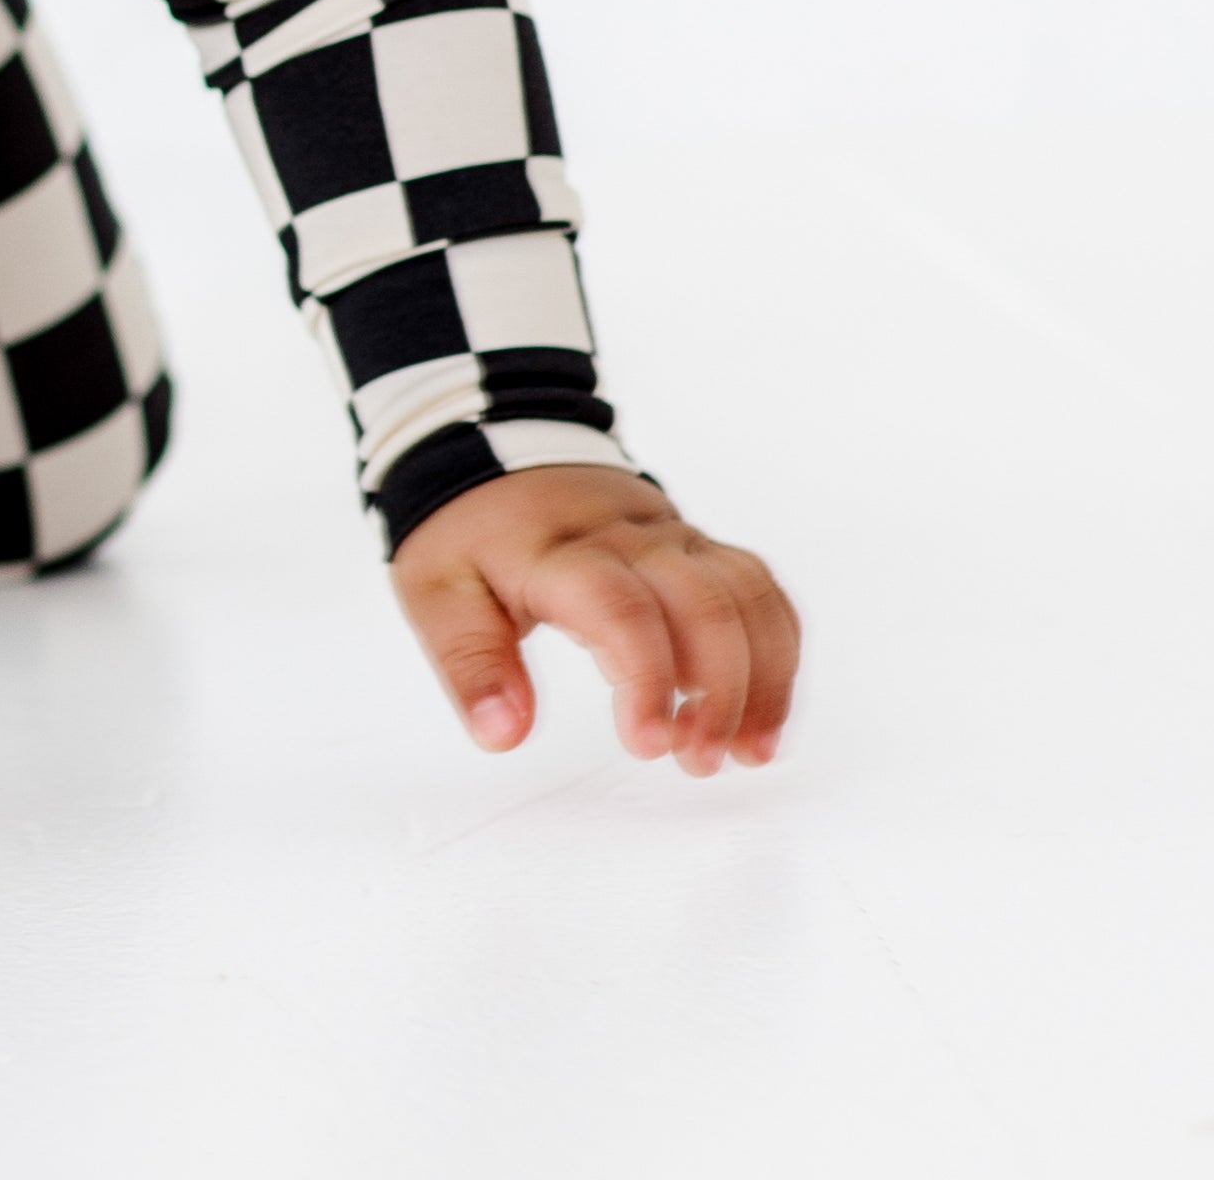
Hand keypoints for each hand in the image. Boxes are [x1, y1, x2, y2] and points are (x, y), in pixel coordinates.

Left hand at [390, 464, 798, 777]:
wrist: (494, 451)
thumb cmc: (471, 535)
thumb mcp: (437, 591)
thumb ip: (470, 661)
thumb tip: (504, 734)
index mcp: (554, 548)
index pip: (617, 604)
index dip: (644, 676)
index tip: (646, 745)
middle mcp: (623, 536)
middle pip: (700, 601)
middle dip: (717, 692)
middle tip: (696, 761)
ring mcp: (667, 535)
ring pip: (742, 592)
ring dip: (760, 677)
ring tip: (745, 752)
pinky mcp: (695, 545)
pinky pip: (756, 586)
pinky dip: (776, 649)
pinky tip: (765, 712)